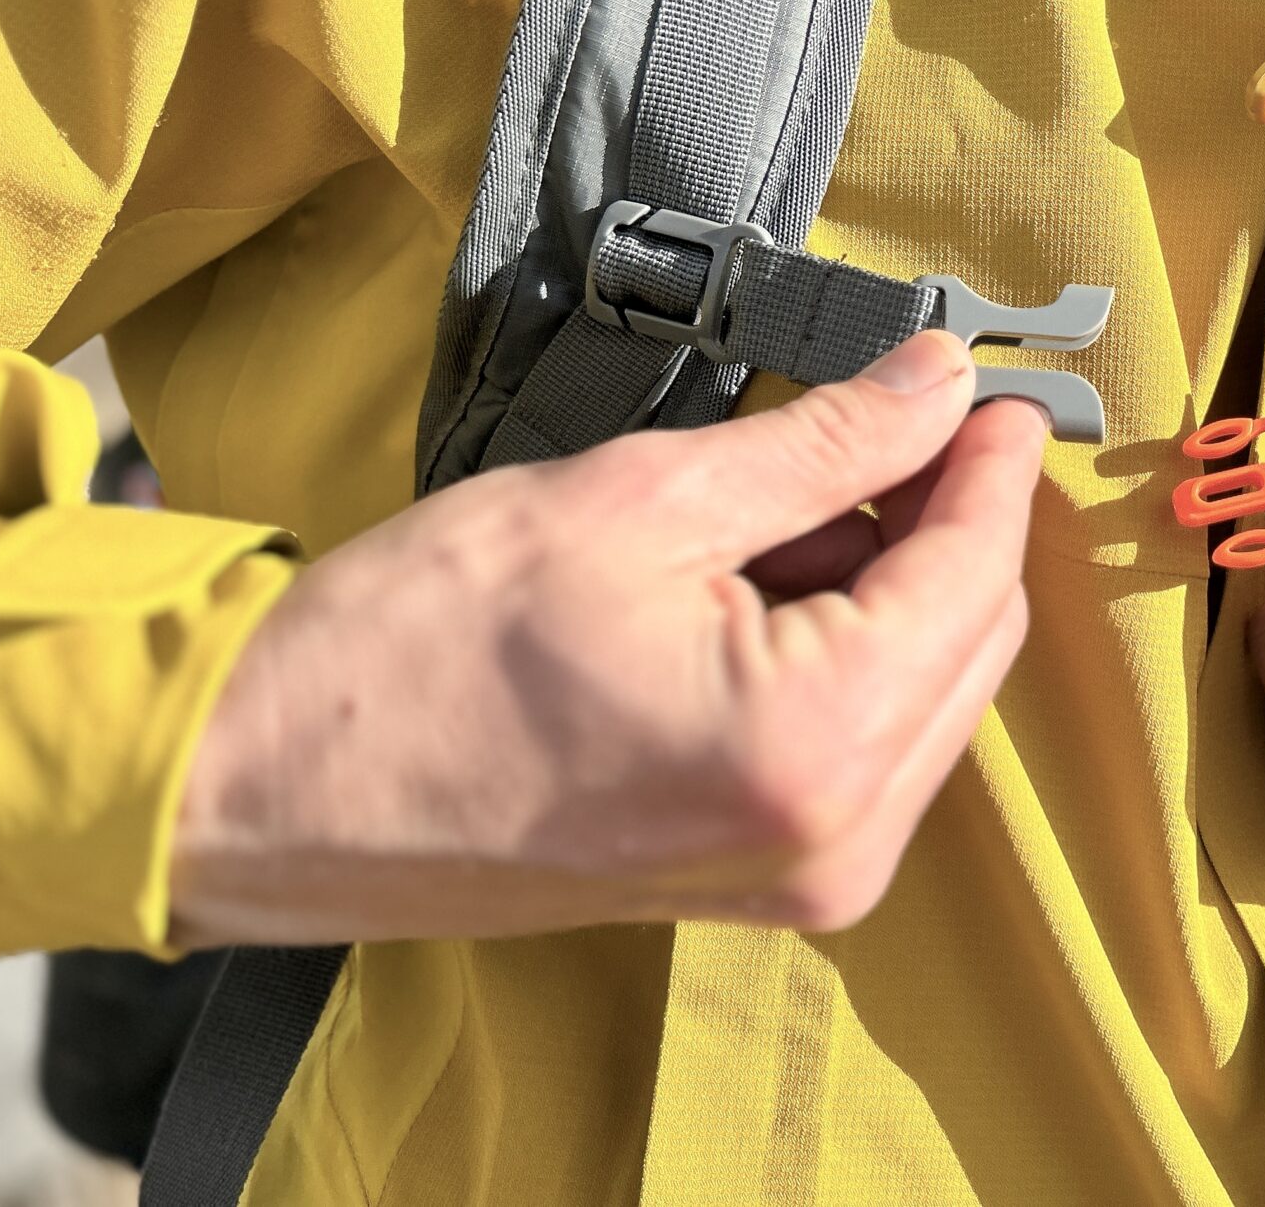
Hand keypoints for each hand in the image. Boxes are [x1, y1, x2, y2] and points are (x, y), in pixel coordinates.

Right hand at [171, 330, 1044, 946]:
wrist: (275, 787)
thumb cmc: (420, 649)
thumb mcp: (642, 499)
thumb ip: (827, 444)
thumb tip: (939, 385)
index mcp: (818, 745)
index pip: (977, 573)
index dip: (990, 461)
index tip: (983, 382)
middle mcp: (839, 838)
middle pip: (973, 638)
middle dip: (943, 518)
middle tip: (884, 411)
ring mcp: (805, 877)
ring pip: (926, 688)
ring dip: (886, 581)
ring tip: (772, 500)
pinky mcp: (763, 881)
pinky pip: (863, 741)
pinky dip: (841, 648)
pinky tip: (756, 579)